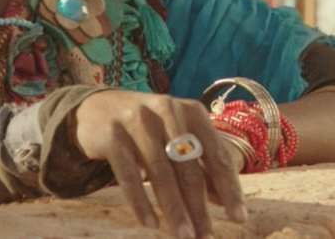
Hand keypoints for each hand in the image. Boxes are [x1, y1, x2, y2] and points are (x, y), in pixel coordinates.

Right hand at [71, 90, 246, 237]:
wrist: (96, 108)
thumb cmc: (147, 127)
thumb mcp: (177, 136)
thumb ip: (201, 163)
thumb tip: (222, 199)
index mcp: (191, 111)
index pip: (216, 154)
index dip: (229, 188)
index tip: (238, 217)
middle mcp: (166, 110)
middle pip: (188, 167)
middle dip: (199, 206)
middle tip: (205, 236)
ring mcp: (136, 120)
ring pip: (160, 172)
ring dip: (174, 209)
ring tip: (183, 236)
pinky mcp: (111, 135)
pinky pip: (128, 174)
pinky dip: (140, 201)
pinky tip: (150, 224)